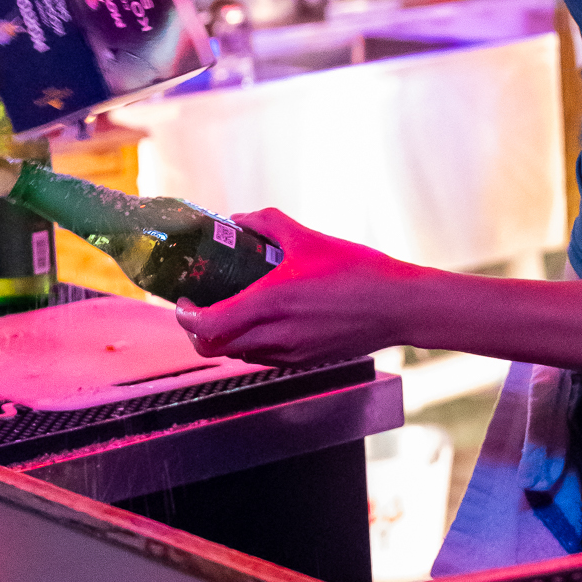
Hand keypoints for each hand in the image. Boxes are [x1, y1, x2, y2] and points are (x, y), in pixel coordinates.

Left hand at [175, 209, 417, 365]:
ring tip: (228, 310)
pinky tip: (261, 321)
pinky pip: (262, 358)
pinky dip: (249, 344)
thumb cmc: (358, 271)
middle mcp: (276, 335)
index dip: (186, 316)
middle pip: (214, 347)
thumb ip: (269, 225)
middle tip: (198, 305)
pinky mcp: (304, 361)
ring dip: (223, 338)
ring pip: (238, 355)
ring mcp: (290, 353)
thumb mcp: (310, 238)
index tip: (183, 299)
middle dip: (196, 329)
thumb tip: (241, 220)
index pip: (208, 325)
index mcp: (272, 302)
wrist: (398, 306)